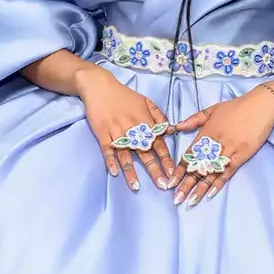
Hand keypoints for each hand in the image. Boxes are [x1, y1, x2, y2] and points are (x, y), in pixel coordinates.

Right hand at [75, 66, 177, 192]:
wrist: (100, 87)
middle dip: (154, 169)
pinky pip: (107, 150)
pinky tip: (114, 173)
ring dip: (131, 171)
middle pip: (145, 152)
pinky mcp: (102, 133)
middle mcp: (132, 129)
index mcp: (145, 122)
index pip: (158, 144)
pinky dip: (110, 161)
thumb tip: (171, 131)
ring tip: (136, 186)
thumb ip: (159, 116)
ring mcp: (116, 132)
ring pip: (125, 155)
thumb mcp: (146, 101)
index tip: (173, 173)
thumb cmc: (124, 95)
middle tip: (162, 185)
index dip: (166, 159)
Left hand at [170, 87, 273, 207]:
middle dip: (186, 184)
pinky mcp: (241, 155)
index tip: (170, 182)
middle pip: (197, 168)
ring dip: (200, 188)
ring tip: (190, 201)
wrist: (261, 106)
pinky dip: (219, 183)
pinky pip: (227, 172)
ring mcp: (228, 151)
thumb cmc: (236, 107)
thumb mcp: (212, 109)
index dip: (179, 170)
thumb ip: (194, 120)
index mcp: (205, 133)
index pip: (189, 155)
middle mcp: (214, 144)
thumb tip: (177, 127)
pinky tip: (210, 194)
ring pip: (211, 173)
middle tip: (176, 198)